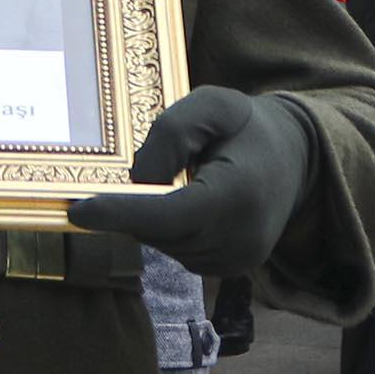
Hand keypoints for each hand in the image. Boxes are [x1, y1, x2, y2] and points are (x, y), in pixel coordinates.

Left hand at [70, 87, 313, 274]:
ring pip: (165, 244)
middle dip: (134, 208)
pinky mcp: (232, 268)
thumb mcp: (213, 105)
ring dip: (154, 217)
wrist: (297, 158)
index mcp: (239, 195)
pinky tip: (190, 200)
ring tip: (183, 180)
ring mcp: (238, 260)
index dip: (120, 214)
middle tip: (140, 173)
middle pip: (160, 231)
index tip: (77, 211)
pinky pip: (180, 251)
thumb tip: (138, 180)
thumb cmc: (248, 125)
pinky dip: (171, 228)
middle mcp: (240, 238)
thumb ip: (173, 132)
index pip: (168, 215)